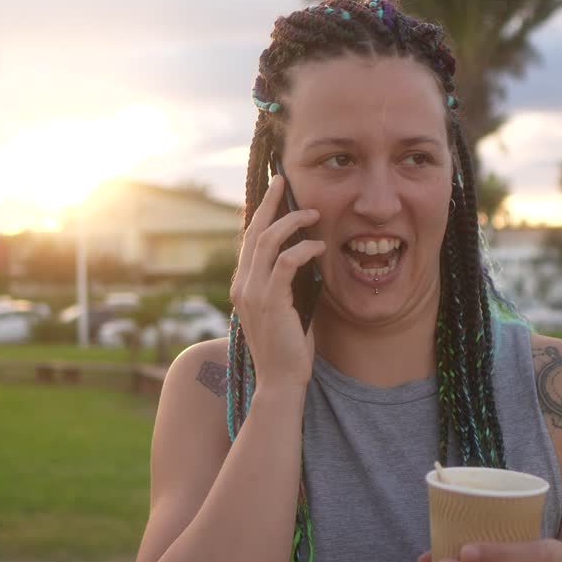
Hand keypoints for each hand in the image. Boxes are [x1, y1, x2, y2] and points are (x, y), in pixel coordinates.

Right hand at [229, 173, 325, 392]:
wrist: (281, 381)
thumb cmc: (288, 349)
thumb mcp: (286, 309)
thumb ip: (287, 285)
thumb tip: (304, 259)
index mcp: (243, 286)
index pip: (249, 241)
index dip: (260, 214)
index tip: (273, 194)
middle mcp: (242, 285)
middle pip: (253, 232)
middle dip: (269, 203)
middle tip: (283, 181)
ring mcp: (253, 293)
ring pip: (268, 241)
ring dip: (292, 221)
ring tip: (313, 213)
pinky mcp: (270, 301)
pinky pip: (286, 262)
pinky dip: (303, 249)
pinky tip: (319, 247)